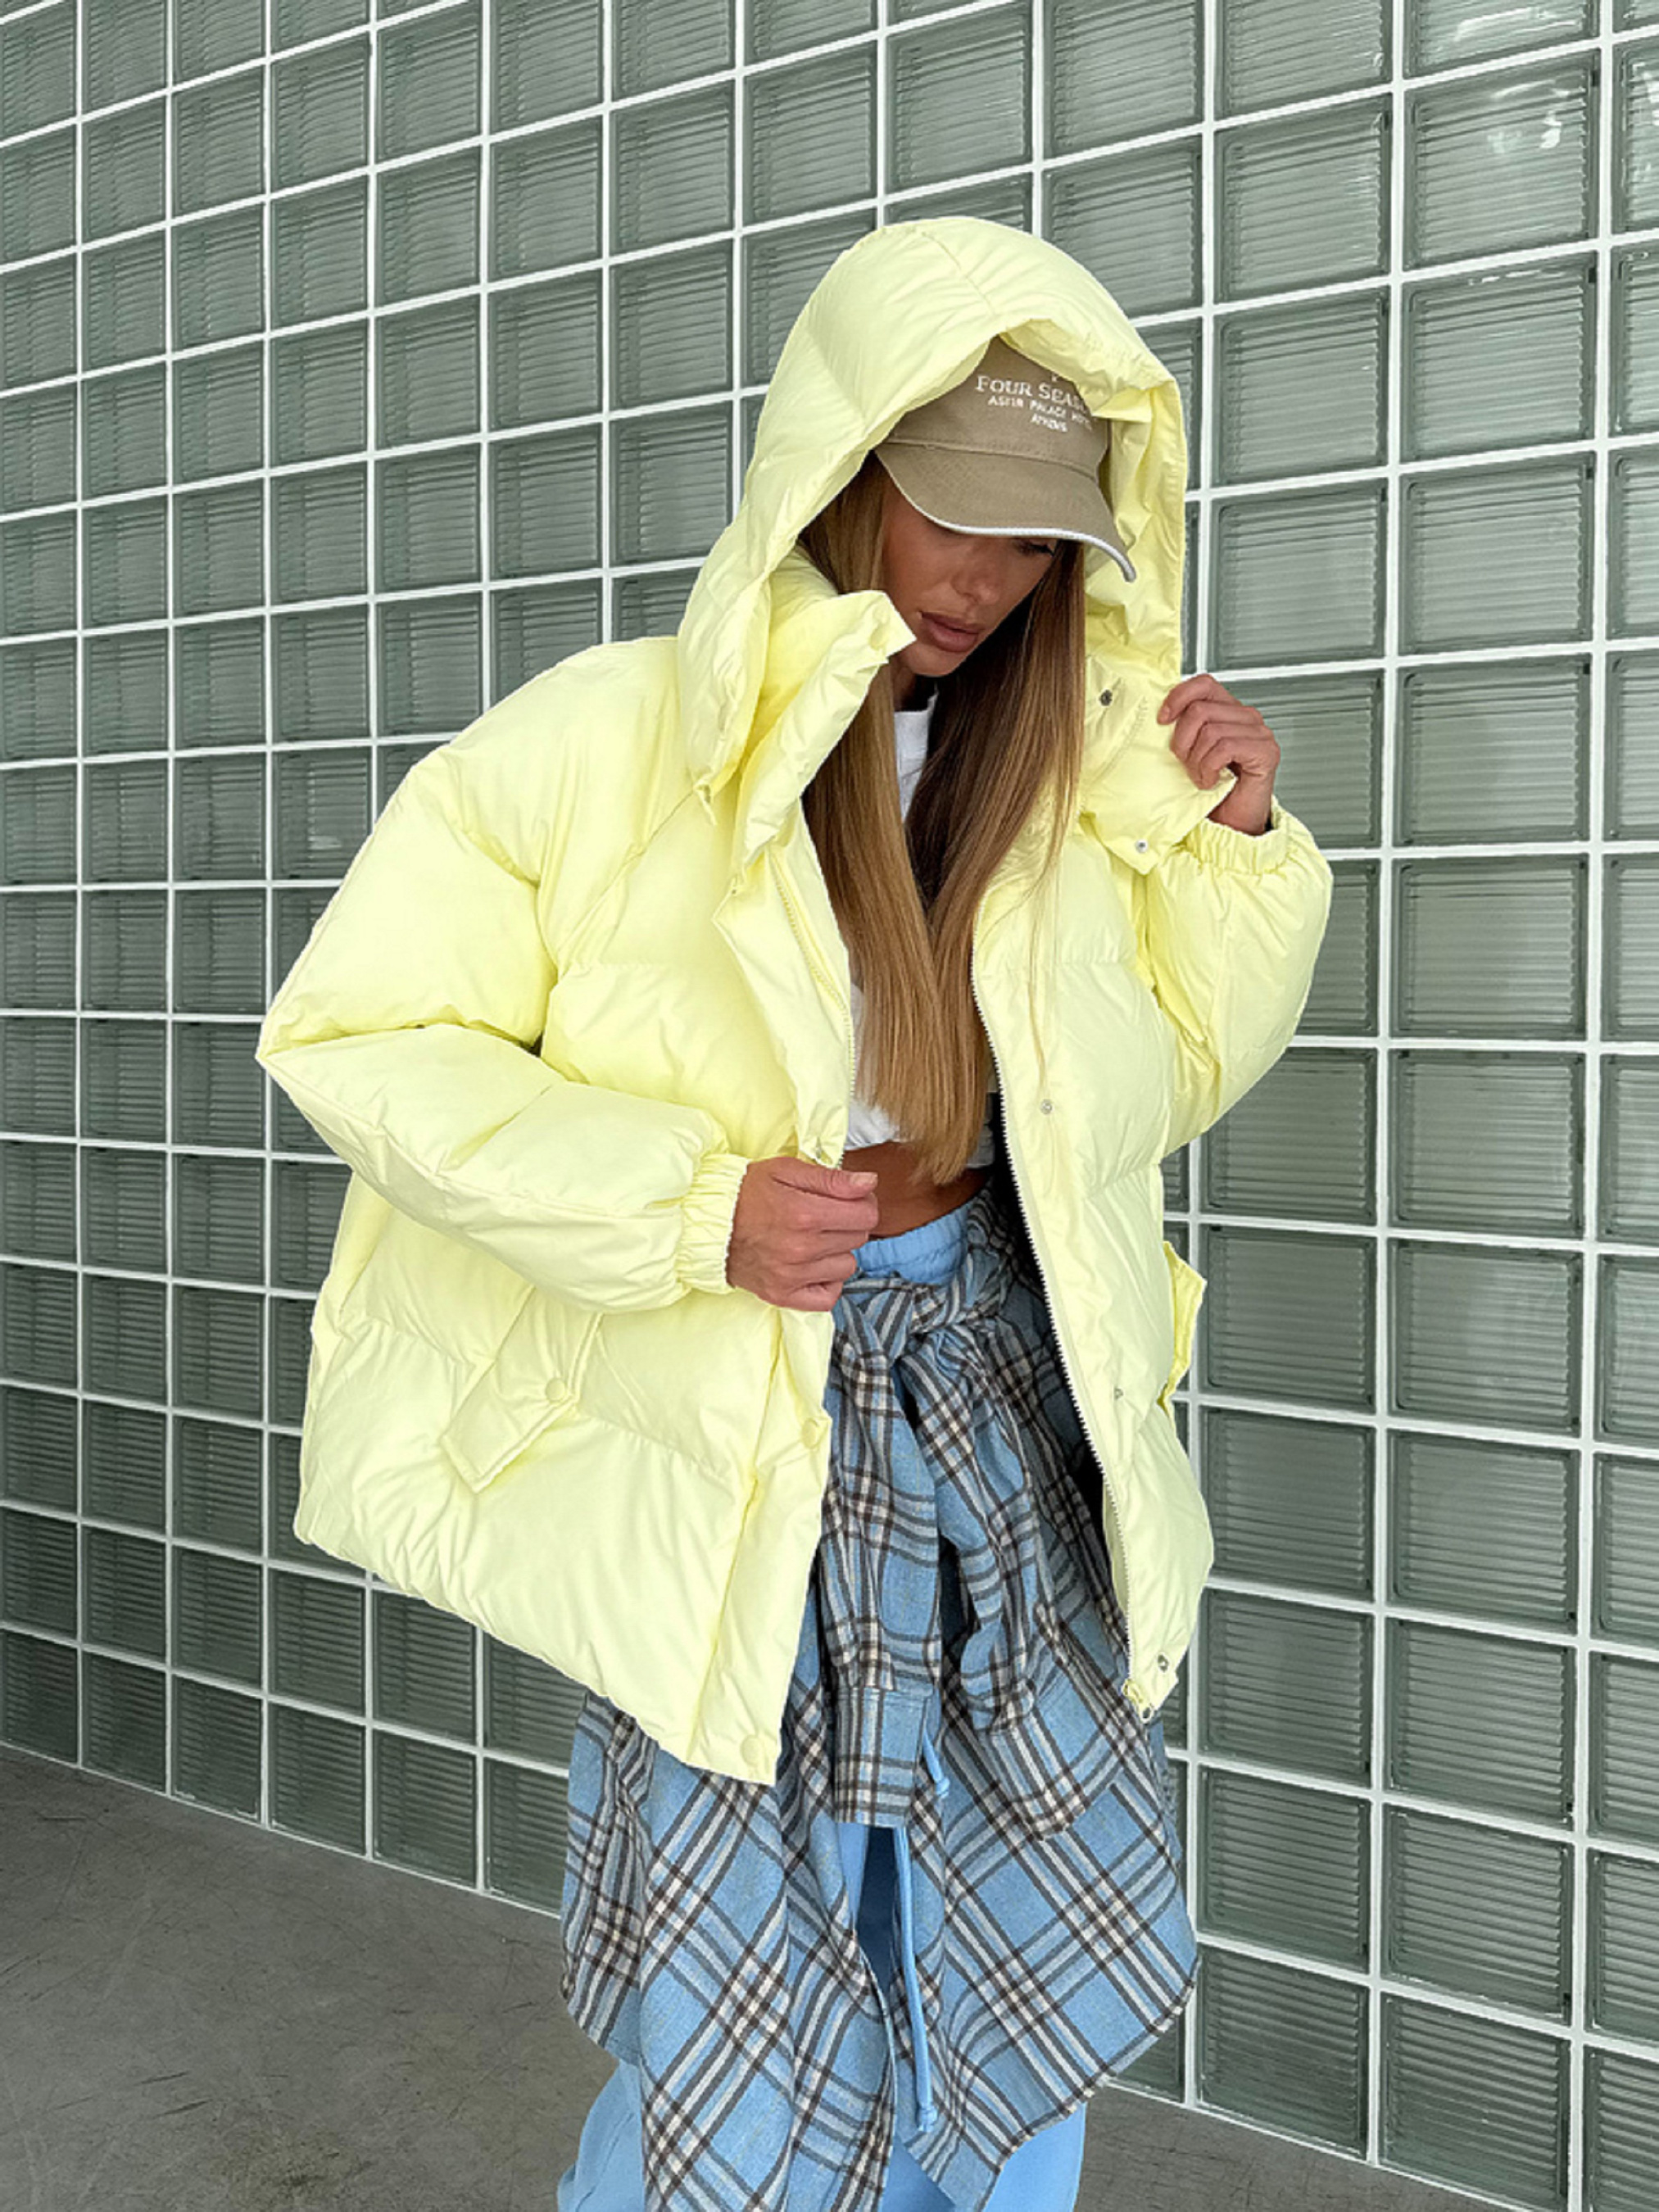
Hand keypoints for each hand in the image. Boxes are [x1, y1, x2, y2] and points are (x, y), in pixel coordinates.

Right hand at [726, 1156, 880, 1311]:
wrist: (708, 1224)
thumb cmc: (746, 1193)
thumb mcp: (786, 1171)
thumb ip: (831, 1178)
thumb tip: (869, 1183)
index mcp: (805, 1213)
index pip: (866, 1215)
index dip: (863, 1204)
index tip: (849, 1201)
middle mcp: (802, 1247)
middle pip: (859, 1239)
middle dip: (849, 1224)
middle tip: (825, 1216)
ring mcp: (793, 1275)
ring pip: (847, 1266)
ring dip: (837, 1252)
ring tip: (815, 1240)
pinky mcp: (783, 1294)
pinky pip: (829, 1296)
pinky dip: (827, 1281)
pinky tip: (814, 1266)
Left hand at [1157, 674, 1277, 835]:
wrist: (1230, 825)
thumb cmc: (1211, 793)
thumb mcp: (1189, 753)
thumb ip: (1184, 728)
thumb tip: (1161, 715)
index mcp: (1228, 712)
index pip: (1203, 684)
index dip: (1179, 697)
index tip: (1163, 720)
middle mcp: (1246, 718)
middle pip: (1200, 708)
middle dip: (1183, 741)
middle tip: (1187, 764)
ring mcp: (1259, 733)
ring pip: (1211, 730)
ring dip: (1197, 760)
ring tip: (1201, 776)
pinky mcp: (1266, 752)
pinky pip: (1225, 747)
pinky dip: (1209, 768)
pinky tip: (1211, 780)